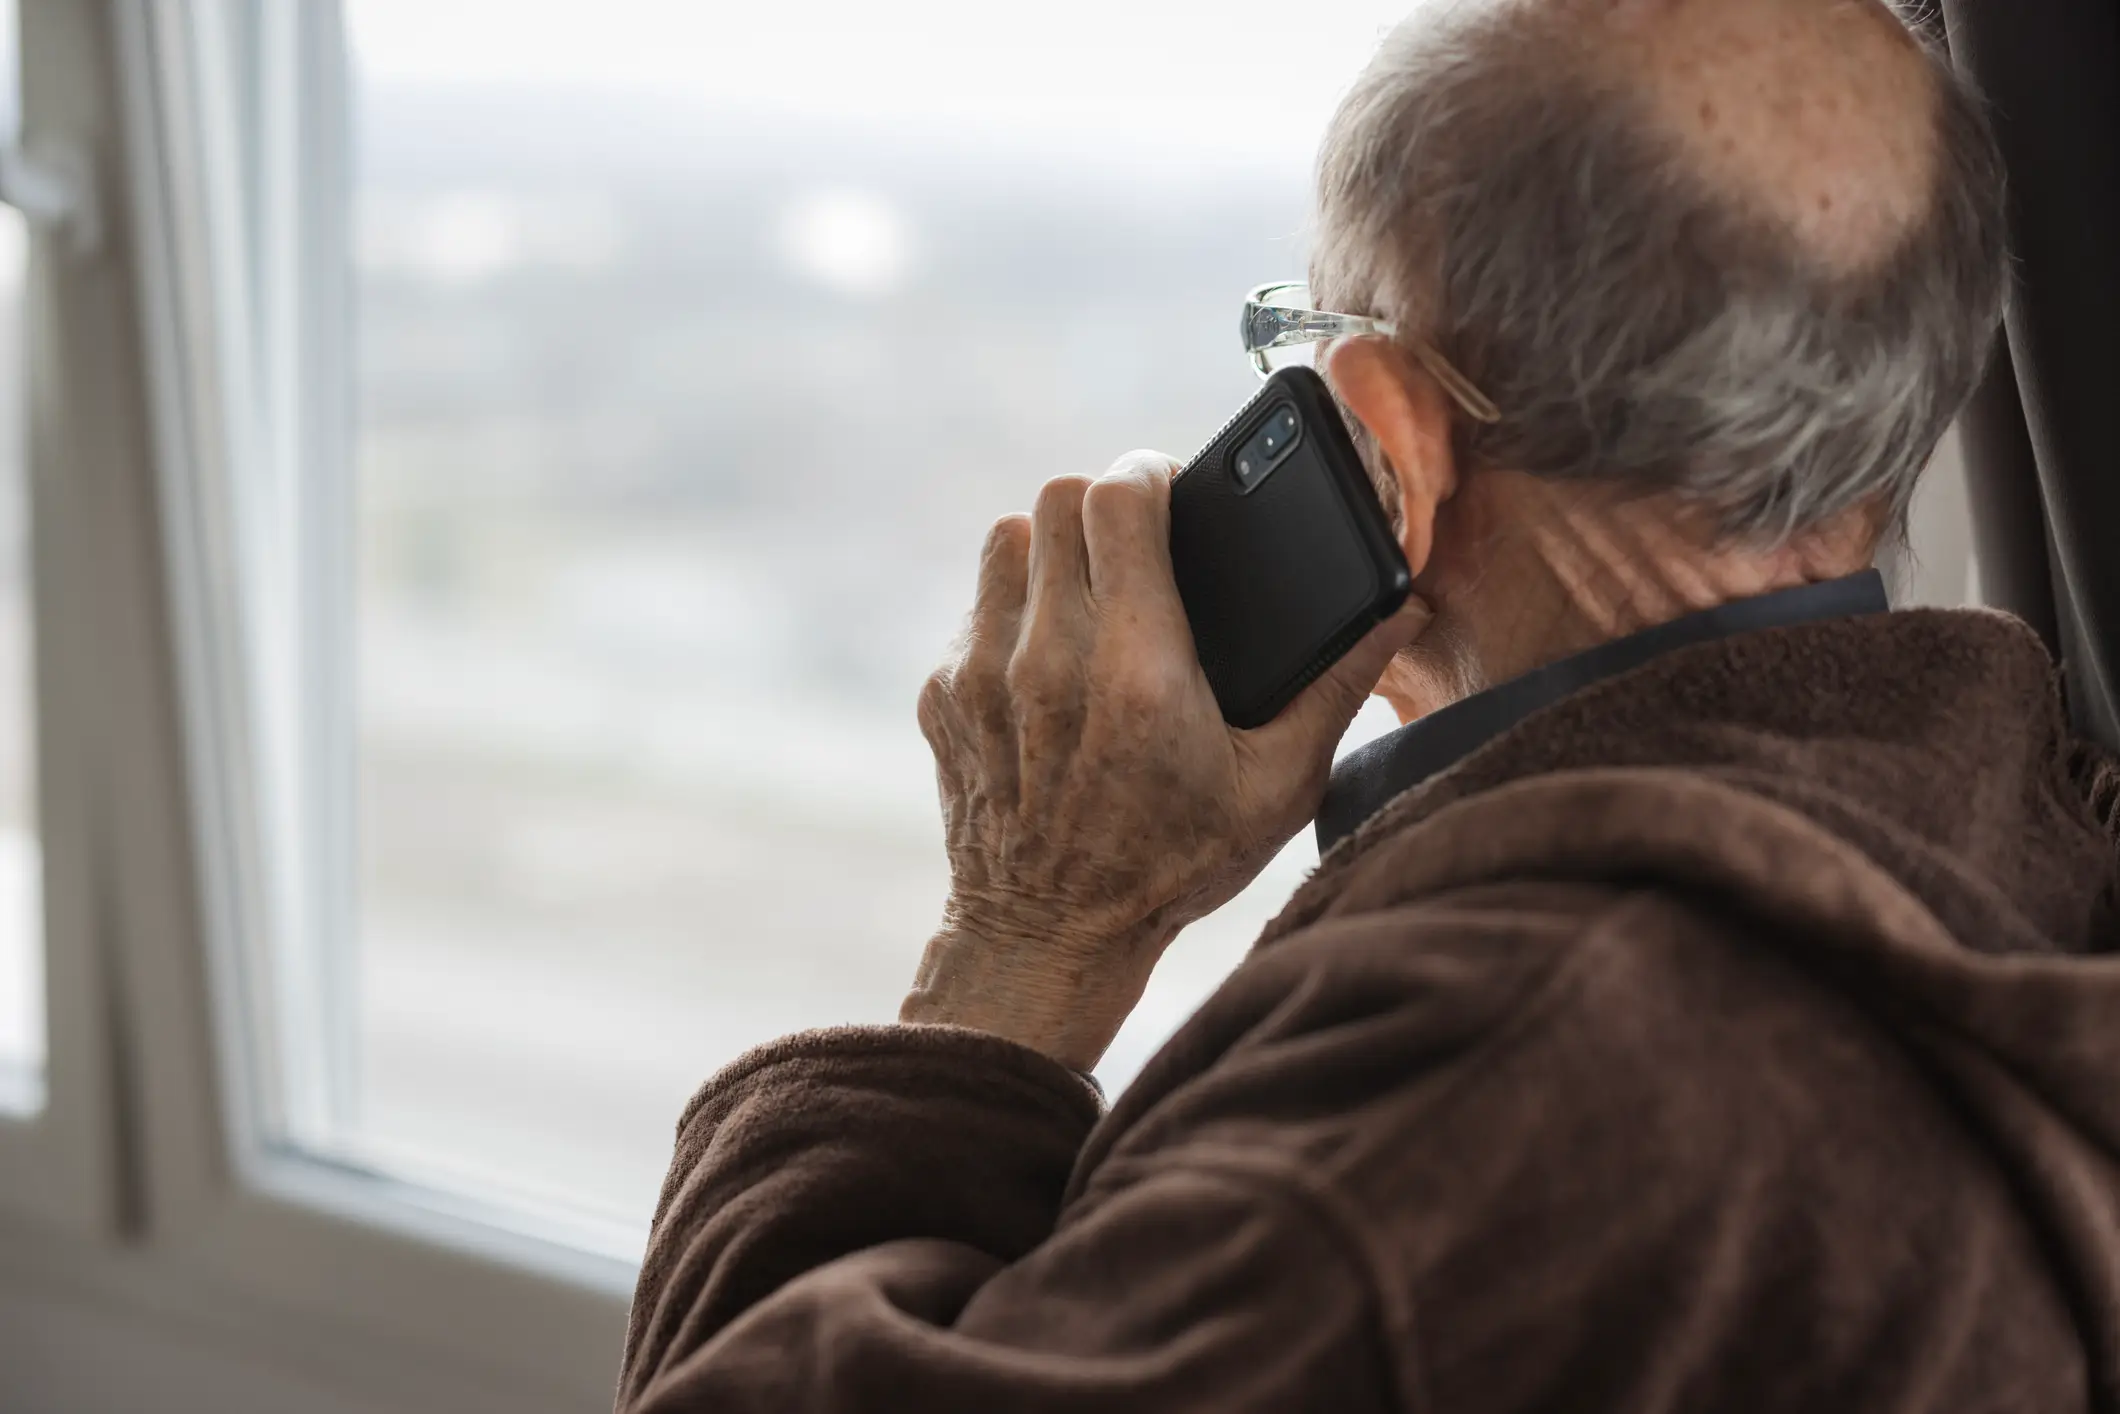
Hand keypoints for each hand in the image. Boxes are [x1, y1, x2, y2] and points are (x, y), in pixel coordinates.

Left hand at [901, 452, 1431, 1070]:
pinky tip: (1051, 659)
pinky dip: (1013, 611)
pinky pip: (976, 605)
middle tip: (1143, 545)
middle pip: (1062, 498)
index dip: (1151, 474)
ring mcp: (983, 674)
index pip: (1121, 499)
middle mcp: (1050, 658)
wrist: (1046, 938)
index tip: (1175, 492)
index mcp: (1139, 669)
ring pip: (1009, 538)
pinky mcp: (943, 693)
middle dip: (1108, 506)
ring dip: (1054, 550)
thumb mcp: (1274, 788)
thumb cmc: (1172, 866)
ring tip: (1094, 593)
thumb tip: (1400, 615)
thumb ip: (1337, 689)